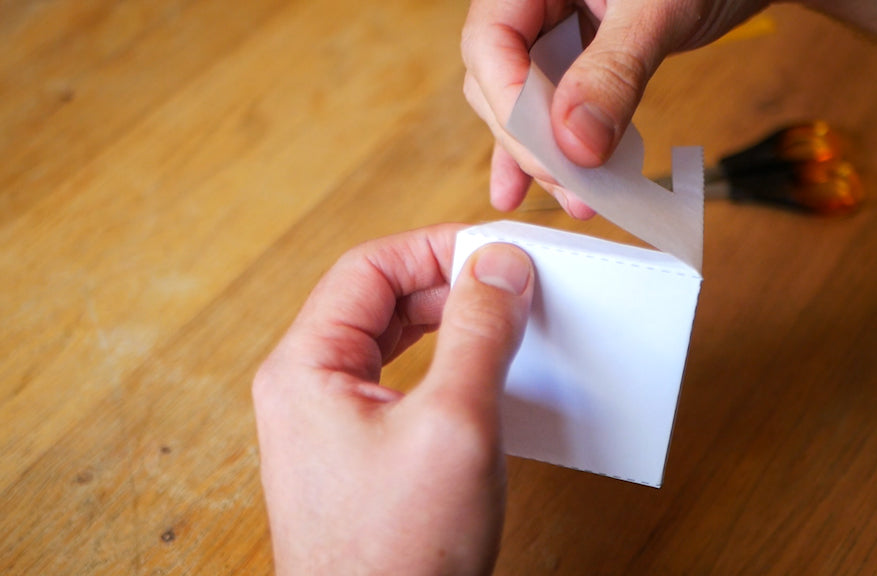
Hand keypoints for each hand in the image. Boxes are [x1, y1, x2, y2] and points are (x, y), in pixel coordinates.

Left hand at [253, 224, 534, 575]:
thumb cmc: (400, 550)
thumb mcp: (454, 424)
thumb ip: (479, 333)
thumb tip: (500, 264)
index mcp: (305, 367)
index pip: (368, 269)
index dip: (435, 249)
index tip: (496, 250)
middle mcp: (308, 389)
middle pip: (380, 303)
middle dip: (450, 287)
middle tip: (514, 288)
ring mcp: (331, 426)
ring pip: (394, 344)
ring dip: (452, 327)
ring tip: (509, 328)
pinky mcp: (360, 457)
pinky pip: (403, 385)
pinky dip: (447, 369)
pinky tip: (487, 378)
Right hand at [461, 0, 768, 216]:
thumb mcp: (658, 11)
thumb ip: (613, 71)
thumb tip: (575, 144)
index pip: (489, 42)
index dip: (509, 102)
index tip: (551, 153)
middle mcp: (531, 2)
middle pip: (497, 79)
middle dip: (532, 140)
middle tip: (573, 183)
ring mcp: (550, 29)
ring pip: (523, 101)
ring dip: (544, 156)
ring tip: (577, 199)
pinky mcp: (575, 56)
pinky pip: (551, 105)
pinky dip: (553, 147)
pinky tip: (540, 189)